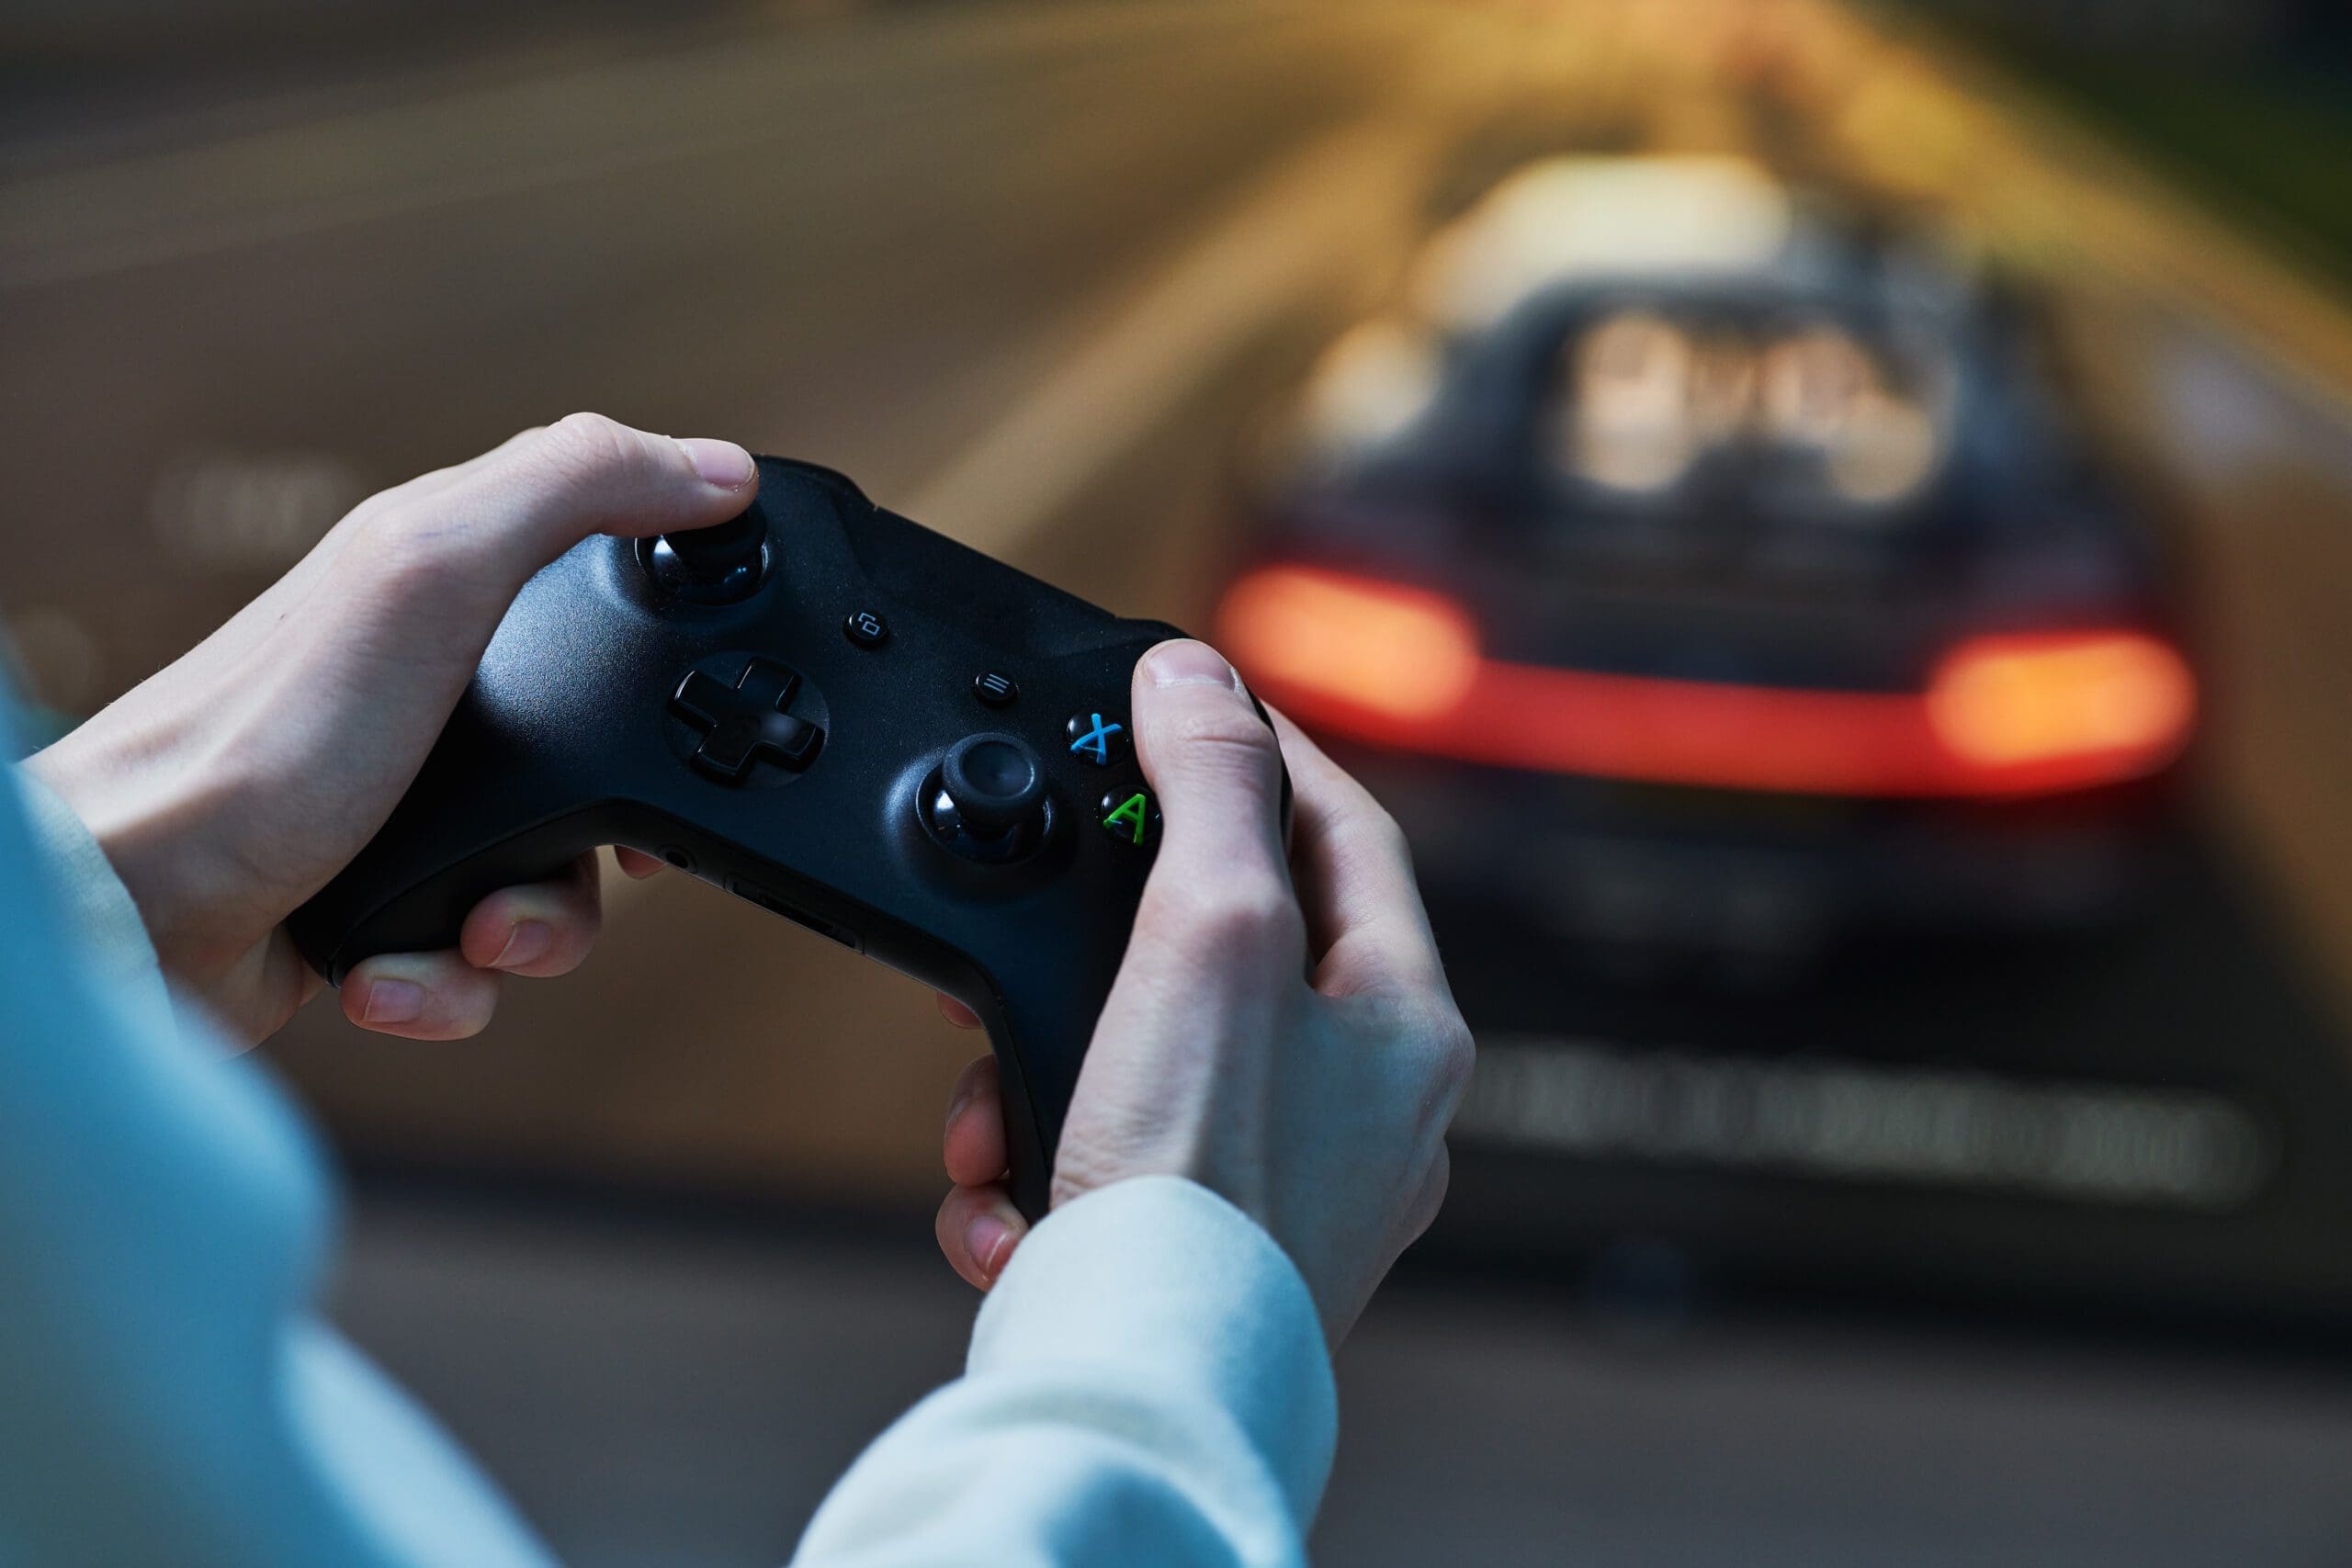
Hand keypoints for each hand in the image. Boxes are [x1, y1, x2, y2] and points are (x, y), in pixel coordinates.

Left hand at [28, 415, 759, 1042]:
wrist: (126, 917)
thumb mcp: (429, 573)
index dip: (680, 618)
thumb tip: (713, 467)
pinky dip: (453, 984)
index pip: (606, 561)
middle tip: (612, 855)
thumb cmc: (254, 743)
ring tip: (477, 931)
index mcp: (443, 583)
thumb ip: (571, 494)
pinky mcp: (376, 901)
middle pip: (606, 753)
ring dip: (536, 928)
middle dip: (617, 833)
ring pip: (556, 875)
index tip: (710, 685)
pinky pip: (477, 957)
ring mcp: (404, 802)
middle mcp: (429, 690)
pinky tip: (398, 973)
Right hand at [934, 640, 1472, 1342]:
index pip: (1348, 832)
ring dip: (1050, 1066)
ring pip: (1156, 1058)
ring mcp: (1295, 1184)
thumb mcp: (1209, 935)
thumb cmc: (1201, 1185)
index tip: (1192, 707)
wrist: (1141, 1387)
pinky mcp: (1211, 1247)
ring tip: (993, 1111)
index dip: (1267, 751)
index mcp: (1402, 1021)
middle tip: (1045, 919)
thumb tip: (1199, 674)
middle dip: (1110, 933)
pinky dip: (1046, 1161)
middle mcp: (1368, 1106)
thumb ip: (1211, 789)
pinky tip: (1009, 1199)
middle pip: (1236, 947)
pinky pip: (1121, 1158)